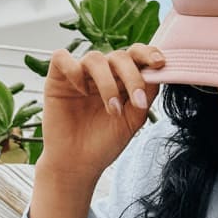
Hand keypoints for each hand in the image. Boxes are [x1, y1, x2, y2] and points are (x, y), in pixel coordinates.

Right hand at [39, 43, 164, 180]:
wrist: (77, 164)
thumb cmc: (104, 143)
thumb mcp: (132, 121)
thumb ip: (146, 96)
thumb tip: (158, 73)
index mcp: (122, 80)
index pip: (136, 56)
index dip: (148, 53)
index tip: (160, 63)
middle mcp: (102, 73)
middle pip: (120, 56)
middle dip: (133, 76)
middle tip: (138, 101)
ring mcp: (80, 74)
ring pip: (95, 57)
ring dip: (108, 83)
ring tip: (113, 110)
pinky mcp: (57, 78)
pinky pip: (62, 57)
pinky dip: (74, 70)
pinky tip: (81, 90)